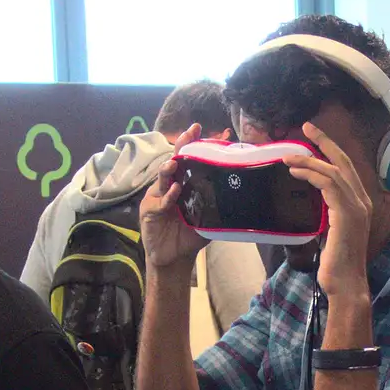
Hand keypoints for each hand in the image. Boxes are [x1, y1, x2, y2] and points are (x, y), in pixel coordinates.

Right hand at [139, 124, 208, 275]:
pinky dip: (168, 196)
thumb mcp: (207, 219)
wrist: (174, 259)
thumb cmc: (189, 236)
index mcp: (183, 185)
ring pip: (163, 178)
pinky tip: (176, 190)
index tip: (203, 130)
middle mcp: (169, 186)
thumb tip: (240, 194)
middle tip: (190, 133)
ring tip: (176, 161)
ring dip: (169, 169)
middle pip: (174, 162)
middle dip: (181, 147)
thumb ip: (217, 205)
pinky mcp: (149, 211)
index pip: (188, 161)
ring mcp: (157, 197)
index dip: (194, 146)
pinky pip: (159, 202)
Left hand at [284, 122, 374, 300]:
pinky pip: (329, 185)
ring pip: (333, 172)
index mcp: (360, 204)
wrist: (346, 283)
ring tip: (289, 157)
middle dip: (325, 142)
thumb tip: (315, 202)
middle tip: (307, 128)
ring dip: (309, 161)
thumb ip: (330, 214)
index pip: (346, 170)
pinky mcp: (346, 214)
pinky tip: (296, 173)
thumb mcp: (332, 233)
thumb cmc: (337, 264)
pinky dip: (311, 175)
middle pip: (344, 162)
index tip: (313, 139)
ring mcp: (356, 207)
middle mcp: (362, 201)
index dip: (331, 151)